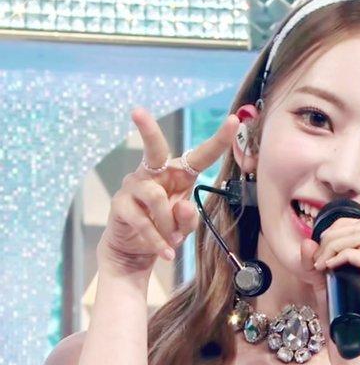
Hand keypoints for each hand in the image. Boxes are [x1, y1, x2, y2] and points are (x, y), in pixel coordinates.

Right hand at [97, 107, 237, 277]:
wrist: (135, 251)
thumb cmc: (164, 229)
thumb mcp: (184, 227)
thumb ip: (188, 219)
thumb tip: (184, 207)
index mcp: (178, 174)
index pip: (201, 155)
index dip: (219, 140)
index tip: (234, 120)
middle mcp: (154, 173)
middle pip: (154, 148)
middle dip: (147, 129)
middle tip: (137, 111)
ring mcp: (134, 186)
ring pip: (156, 197)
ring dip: (168, 224)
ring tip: (172, 241)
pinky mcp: (120, 205)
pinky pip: (142, 220)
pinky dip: (157, 240)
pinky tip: (166, 253)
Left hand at [300, 218, 359, 364]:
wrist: (352, 358)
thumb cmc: (340, 326)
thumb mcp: (325, 289)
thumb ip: (316, 266)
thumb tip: (307, 242)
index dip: (340, 226)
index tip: (320, 245)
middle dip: (334, 233)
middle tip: (318, 255)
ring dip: (335, 244)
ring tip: (321, 262)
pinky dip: (341, 256)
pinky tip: (328, 268)